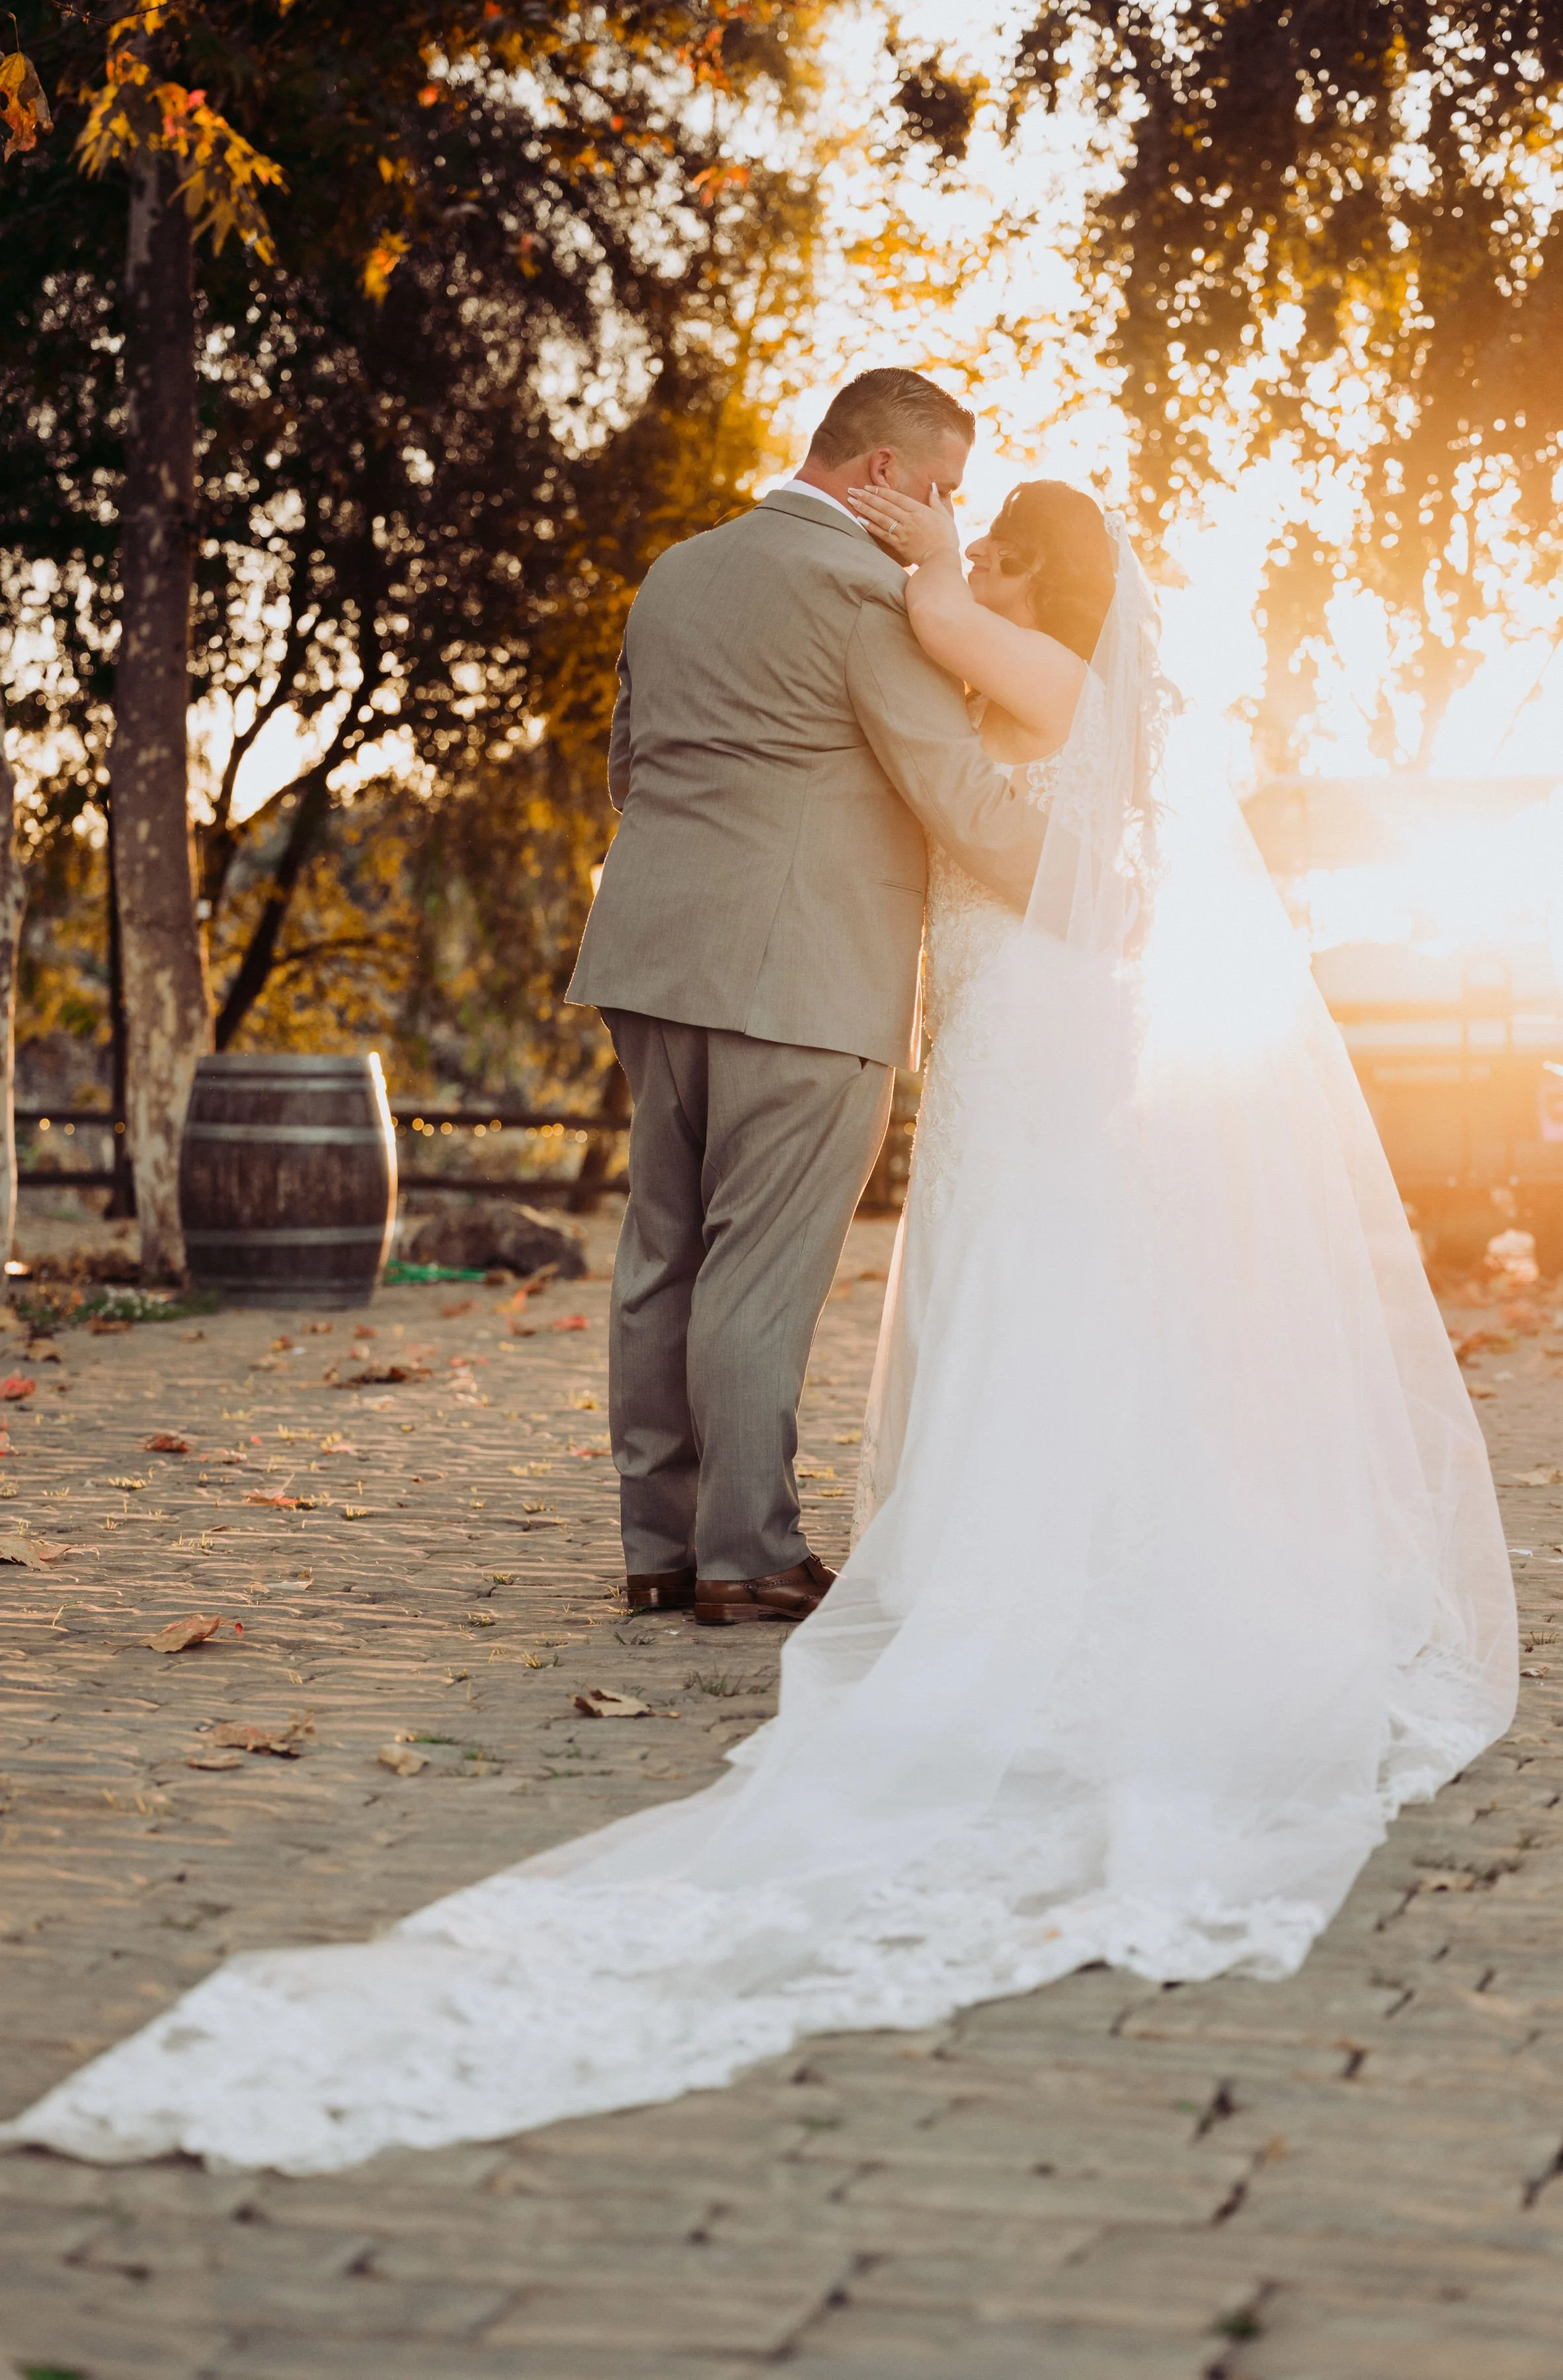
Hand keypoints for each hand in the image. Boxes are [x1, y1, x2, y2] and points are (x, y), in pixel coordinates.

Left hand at [846, 482, 961, 567]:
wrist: (942, 560)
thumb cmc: (946, 538)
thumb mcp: (945, 516)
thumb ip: (936, 501)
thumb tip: (932, 487)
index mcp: (919, 510)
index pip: (896, 497)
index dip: (881, 491)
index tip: (868, 486)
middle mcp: (909, 519)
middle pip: (885, 505)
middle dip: (867, 497)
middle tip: (852, 490)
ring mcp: (903, 532)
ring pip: (881, 518)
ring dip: (865, 509)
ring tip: (852, 502)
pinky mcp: (899, 545)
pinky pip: (882, 533)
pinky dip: (870, 526)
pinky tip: (859, 520)